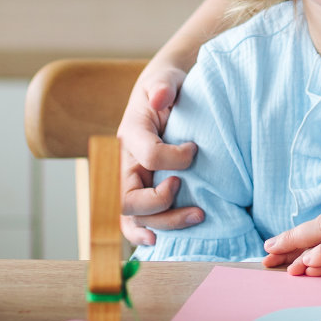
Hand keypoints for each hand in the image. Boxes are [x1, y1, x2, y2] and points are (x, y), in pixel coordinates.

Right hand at [118, 59, 201, 244]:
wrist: (164, 95)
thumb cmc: (167, 88)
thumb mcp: (166, 79)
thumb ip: (163, 85)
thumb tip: (160, 95)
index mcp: (130, 133)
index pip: (148, 155)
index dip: (174, 158)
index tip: (195, 149)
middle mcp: (123, 161)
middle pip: (128, 198)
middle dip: (161, 205)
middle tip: (196, 203)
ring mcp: (129, 179)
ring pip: (132, 215)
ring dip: (163, 223)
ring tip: (197, 218)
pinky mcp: (138, 189)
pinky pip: (132, 219)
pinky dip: (141, 233)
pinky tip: (158, 241)